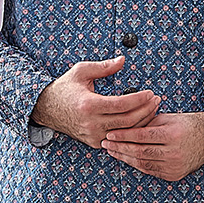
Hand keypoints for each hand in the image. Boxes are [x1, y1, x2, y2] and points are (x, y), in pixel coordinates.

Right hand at [31, 56, 161, 147]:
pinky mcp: (95, 142)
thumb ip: (104, 67)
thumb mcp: (81, 71)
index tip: (150, 92)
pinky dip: (131, 130)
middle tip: (156, 100)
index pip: (122, 104)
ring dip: (142, 121)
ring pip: (125, 132)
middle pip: (128, 120)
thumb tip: (123, 60)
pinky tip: (141, 121)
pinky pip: (118, 138)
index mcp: (89, 105)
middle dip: (145, 110)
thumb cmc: (65, 88)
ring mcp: (93, 135)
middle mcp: (91, 123)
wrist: (47, 109)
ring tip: (152, 108)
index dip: (139, 99)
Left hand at [100, 112, 203, 182]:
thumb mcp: (167, 118)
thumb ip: (146, 123)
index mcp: (172, 135)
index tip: (109, 134)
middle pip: (140, 152)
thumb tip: (122, 126)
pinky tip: (126, 159)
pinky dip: (136, 165)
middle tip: (105, 144)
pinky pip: (150, 171)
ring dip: (125, 158)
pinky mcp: (174, 175)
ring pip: (143, 164)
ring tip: (112, 151)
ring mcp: (174, 166)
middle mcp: (174, 152)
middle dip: (120, 148)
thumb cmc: (186, 124)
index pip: (141, 136)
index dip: (123, 136)